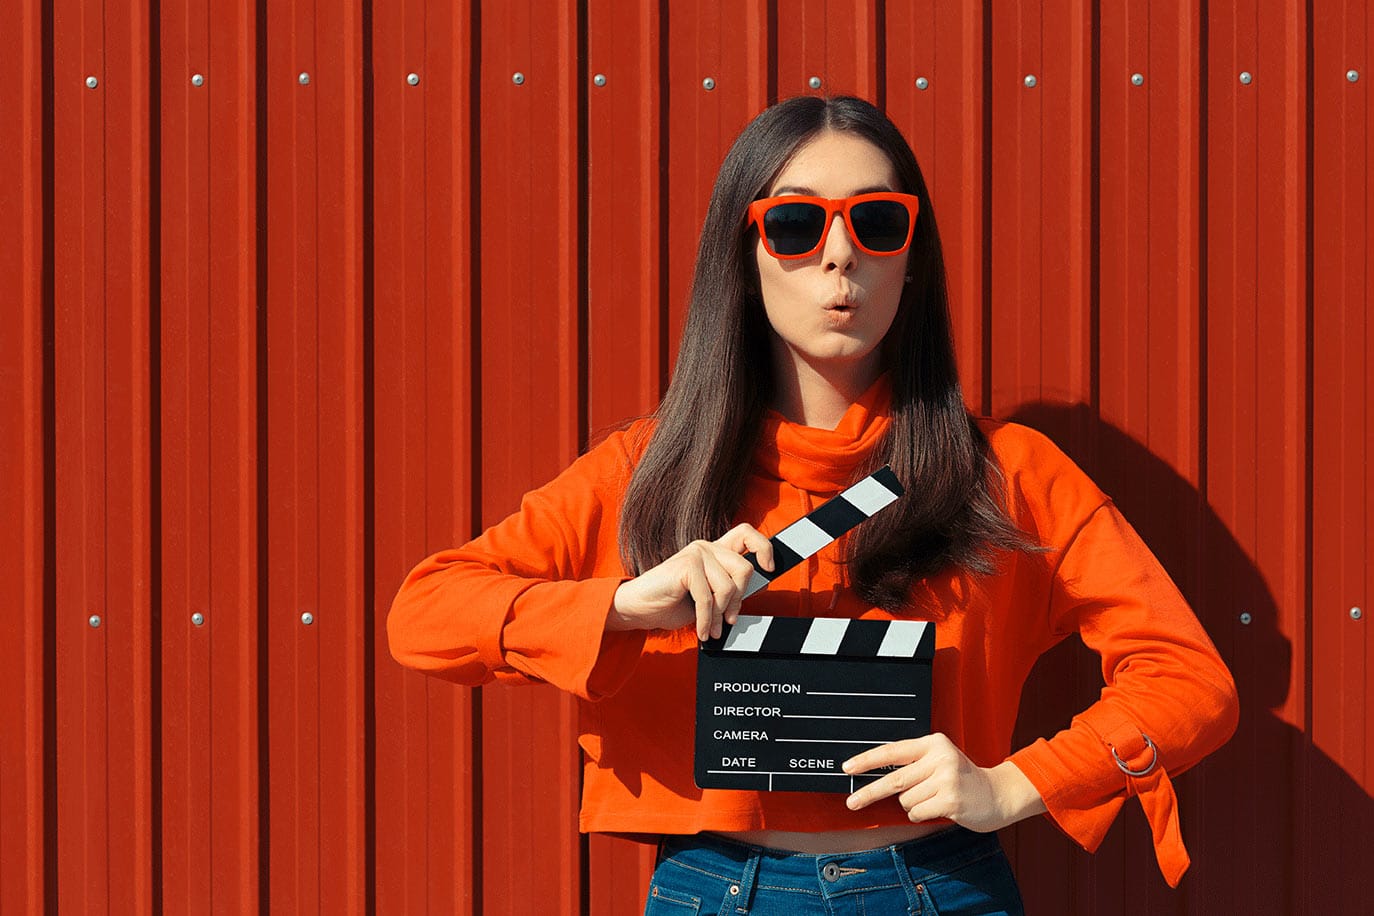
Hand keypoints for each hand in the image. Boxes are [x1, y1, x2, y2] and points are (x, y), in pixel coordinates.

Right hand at [608, 524, 774, 640]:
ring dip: (719, 616)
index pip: (747, 534)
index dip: (764, 548)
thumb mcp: (709, 596)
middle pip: (744, 568)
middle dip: (738, 599)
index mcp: (714, 550)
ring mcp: (696, 552)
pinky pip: (708, 598)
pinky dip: (705, 620)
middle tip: (727, 619)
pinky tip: (701, 631)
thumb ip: (729, 589)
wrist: (639, 608)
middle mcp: (707, 546)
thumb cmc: (672, 603)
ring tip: (711, 629)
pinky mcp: (686, 565)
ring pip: (728, 587)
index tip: (770, 569)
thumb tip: (759, 589)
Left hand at [842, 733, 1045, 832]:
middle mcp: (939, 757)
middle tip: (851, 802)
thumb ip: (912, 764)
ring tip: (933, 799)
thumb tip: (875, 776)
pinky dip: (921, 814)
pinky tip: (939, 808)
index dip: (867, 760)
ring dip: (913, 805)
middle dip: (870, 792)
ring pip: (905, 800)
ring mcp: (946, 779)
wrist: (998, 794)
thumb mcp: (939, 760)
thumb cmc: (962, 779)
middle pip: (893, 779)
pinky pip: (917, 813)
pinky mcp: (951, 800)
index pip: (893, 751)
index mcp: (933, 743)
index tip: (848, 768)